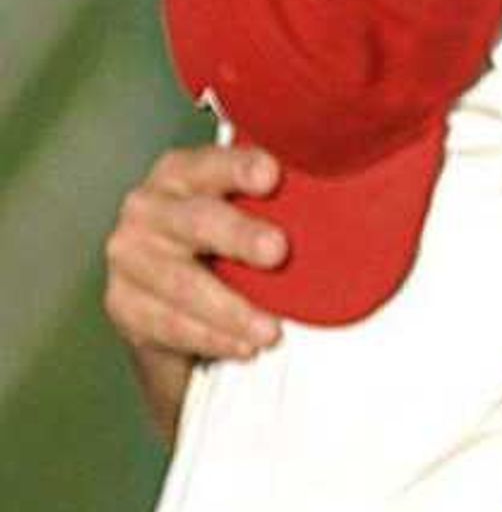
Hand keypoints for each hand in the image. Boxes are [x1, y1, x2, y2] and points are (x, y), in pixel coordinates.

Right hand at [100, 141, 287, 365]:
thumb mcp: (258, 213)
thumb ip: (291, 200)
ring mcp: (131, 258)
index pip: (209, 164)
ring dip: (230, 308)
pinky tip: (245, 346)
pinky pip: (170, 324)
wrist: (182, 302)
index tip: (272, 174)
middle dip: (239, 236)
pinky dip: (212, 337)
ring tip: (272, 331)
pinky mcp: (125, 305)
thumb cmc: (235, 245)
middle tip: (278, 251)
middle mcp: (148, 208)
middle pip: (196, 221)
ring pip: (182, 282)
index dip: (238, 167)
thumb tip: (366, 198)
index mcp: (183, 174)